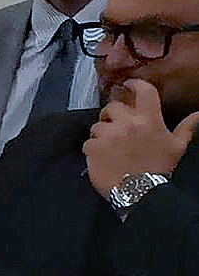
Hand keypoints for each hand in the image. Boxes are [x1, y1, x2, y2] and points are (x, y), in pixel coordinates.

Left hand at [83, 80, 198, 197]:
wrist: (140, 191)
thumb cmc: (159, 167)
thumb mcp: (177, 146)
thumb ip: (186, 127)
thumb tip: (198, 114)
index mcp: (149, 119)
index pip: (143, 91)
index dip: (134, 84)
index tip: (127, 85)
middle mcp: (127, 123)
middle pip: (112, 106)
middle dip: (111, 114)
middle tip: (113, 124)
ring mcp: (108, 135)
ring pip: (97, 125)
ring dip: (101, 133)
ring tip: (108, 146)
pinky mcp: (93, 148)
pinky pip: (87, 142)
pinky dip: (92, 149)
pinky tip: (100, 157)